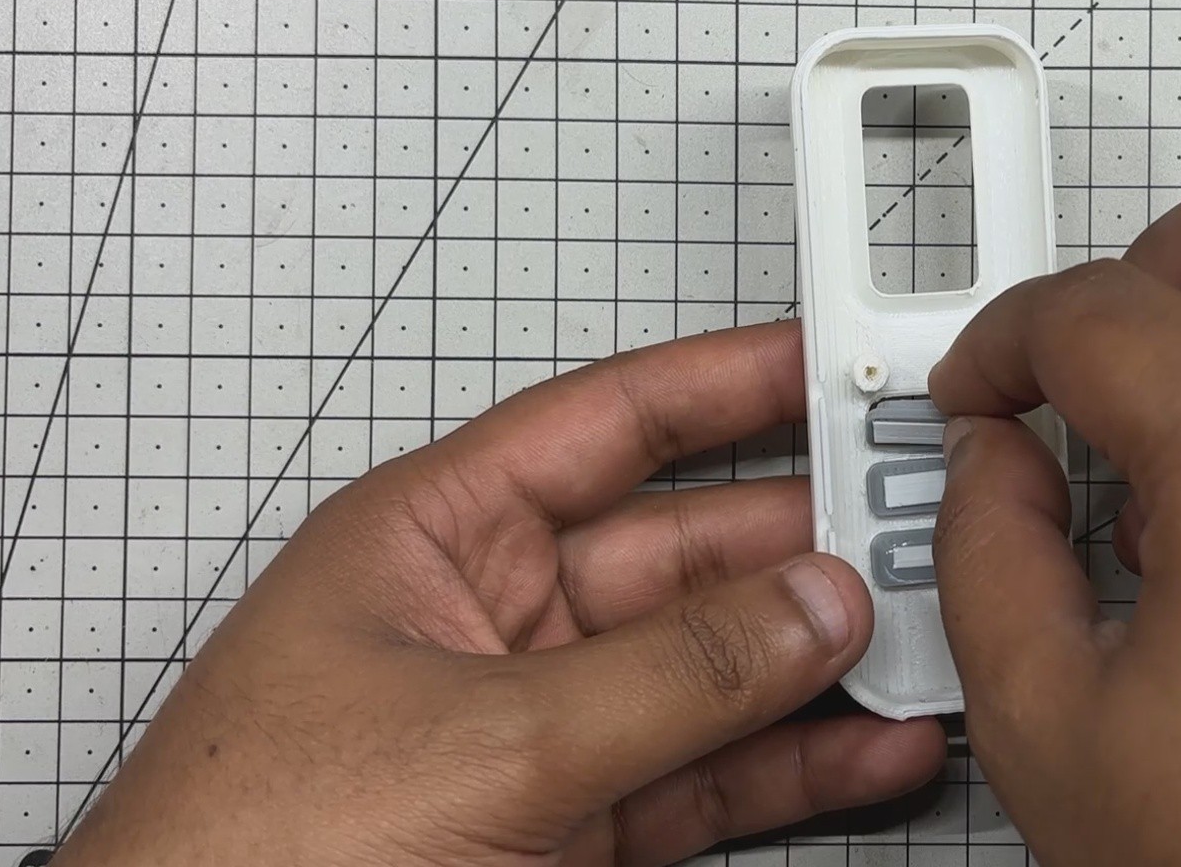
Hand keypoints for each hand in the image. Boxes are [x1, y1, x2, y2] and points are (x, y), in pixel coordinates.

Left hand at [54, 322, 944, 865]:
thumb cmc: (254, 851)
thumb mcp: (490, 738)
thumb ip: (669, 674)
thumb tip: (812, 607)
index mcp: (436, 537)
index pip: (608, 425)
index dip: (724, 383)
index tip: (829, 363)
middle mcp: (491, 619)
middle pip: (682, 552)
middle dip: (802, 544)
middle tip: (917, 526)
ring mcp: (534, 728)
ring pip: (709, 672)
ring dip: (816, 661)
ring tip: (926, 639)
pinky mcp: (565, 826)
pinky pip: (703, 778)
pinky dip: (791, 766)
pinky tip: (871, 748)